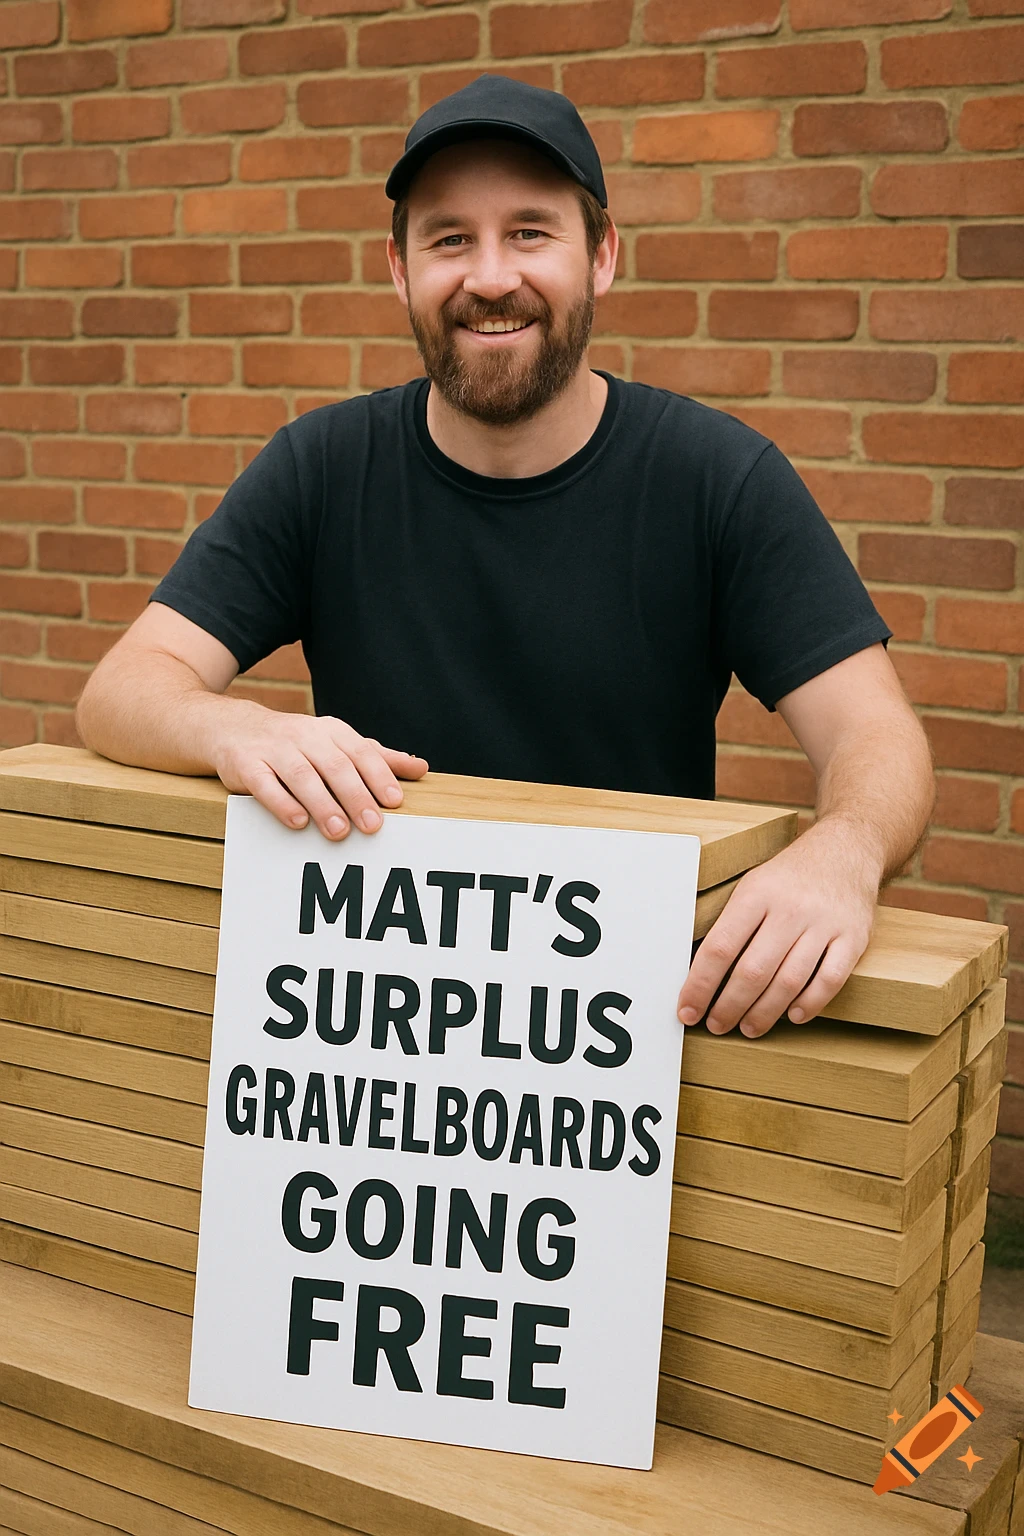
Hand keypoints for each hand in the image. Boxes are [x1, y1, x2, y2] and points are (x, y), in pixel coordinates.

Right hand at [209, 705, 427, 839]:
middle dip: (355, 796)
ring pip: (302, 776)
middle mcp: (304, 736)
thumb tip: (420, 768)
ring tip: (340, 831)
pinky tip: (298, 822)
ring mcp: (273, 749)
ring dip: (323, 804)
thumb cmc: (295, 743)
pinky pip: (265, 784)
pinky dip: (282, 803)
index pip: (360, 752)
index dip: (378, 775)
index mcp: (331, 731)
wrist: (231, 727)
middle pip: (335, 766)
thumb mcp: (336, 744)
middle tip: (373, 825)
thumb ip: (376, 758)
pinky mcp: (246, 765)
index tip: (394, 801)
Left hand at [676, 819, 879, 1037]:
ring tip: (748, 1028)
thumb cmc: (790, 876)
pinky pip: (830, 980)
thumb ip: (731, 922)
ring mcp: (825, 924)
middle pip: (753, 971)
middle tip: (716, 1025)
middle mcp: (790, 909)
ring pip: (789, 981)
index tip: (688, 1010)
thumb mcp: (752, 884)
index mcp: (756, 894)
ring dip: (764, 1013)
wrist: (846, 849)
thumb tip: (697, 971)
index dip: (700, 985)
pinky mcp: (854, 937)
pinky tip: (792, 1015)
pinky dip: (810, 1004)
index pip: (719, 947)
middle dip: (729, 1006)